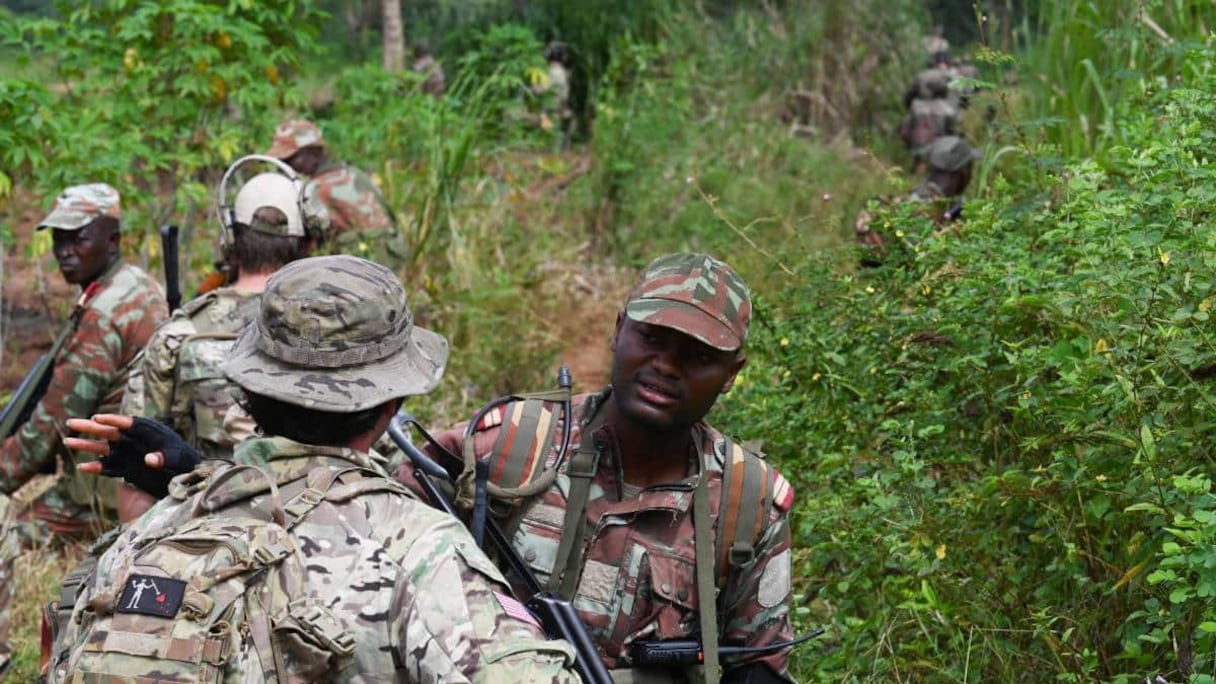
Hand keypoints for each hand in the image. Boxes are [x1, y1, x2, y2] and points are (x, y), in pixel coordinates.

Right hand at [66, 414, 201, 497]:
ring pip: (104, 448)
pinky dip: (97, 468)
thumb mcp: (179, 459)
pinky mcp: (127, 470)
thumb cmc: (187, 464)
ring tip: (68, 441)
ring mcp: (129, 456)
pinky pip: (109, 468)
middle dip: (91, 427)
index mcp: (149, 432)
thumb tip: (150, 459)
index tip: (98, 418)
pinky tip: (82, 467)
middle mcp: (136, 442)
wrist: (188, 479)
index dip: (114, 421)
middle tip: (71, 422)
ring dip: (87, 445)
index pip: (129, 424)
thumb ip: (165, 457)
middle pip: (110, 432)